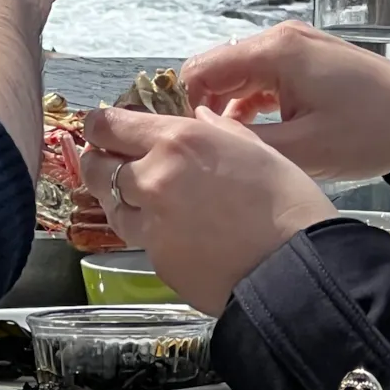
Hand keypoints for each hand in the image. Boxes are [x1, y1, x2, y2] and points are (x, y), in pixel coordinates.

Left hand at [80, 105, 334, 315]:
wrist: (293, 270)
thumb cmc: (285, 201)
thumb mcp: (254, 147)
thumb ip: (217, 129)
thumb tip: (199, 119)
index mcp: (177, 140)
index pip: (112, 126)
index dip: (97, 124)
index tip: (95, 125)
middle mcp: (153, 179)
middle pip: (99, 166)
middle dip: (97, 159)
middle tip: (103, 158)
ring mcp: (151, 224)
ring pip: (112, 205)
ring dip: (116, 196)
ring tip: (132, 193)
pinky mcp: (157, 261)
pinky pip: (138, 238)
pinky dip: (144, 229)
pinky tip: (165, 227)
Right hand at [181, 21, 389, 181]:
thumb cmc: (370, 132)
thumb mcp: (304, 150)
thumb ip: (247, 143)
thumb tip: (201, 140)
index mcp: (274, 52)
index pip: (201, 69)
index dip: (184, 105)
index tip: (185, 144)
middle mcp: (278, 38)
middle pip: (217, 68)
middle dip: (203, 107)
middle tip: (205, 153)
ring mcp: (294, 45)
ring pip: (238, 75)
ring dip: (228, 109)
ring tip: (230, 151)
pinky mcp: (306, 58)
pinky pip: (262, 77)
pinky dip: (252, 104)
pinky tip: (258, 137)